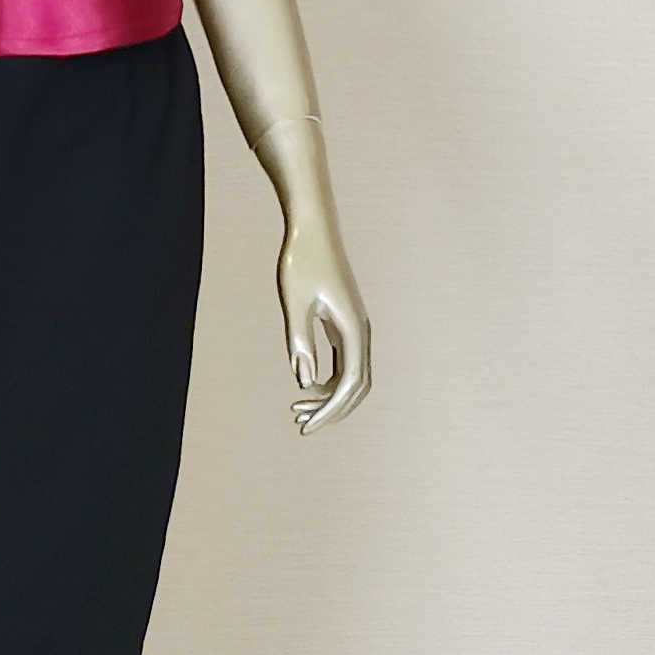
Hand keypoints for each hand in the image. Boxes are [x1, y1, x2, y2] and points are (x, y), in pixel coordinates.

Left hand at [277, 217, 370, 434]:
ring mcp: (354, 327)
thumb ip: (300, 342)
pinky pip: (344, 361)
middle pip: (356, 386)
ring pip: (351, 375)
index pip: (350, 383)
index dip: (331, 409)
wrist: (312, 229)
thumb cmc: (301, 261)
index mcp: (353, 328)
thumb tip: (304, 382)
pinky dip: (328, 379)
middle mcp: (360, 331)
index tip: (307, 425)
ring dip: (328, 396)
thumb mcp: (294, 303)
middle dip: (331, 409)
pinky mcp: (344, 323)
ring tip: (297, 409)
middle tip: (300, 424)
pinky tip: (307, 386)